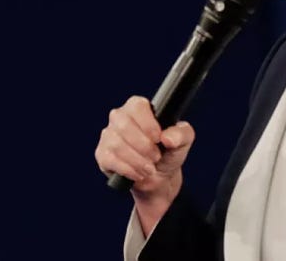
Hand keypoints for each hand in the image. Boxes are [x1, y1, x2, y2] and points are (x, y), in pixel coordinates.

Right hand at [95, 96, 195, 233]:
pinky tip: (138, 174)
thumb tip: (167, 137)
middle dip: (143, 146)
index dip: (147, 123)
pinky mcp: (102, 154)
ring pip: (117, 144)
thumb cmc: (168, 153)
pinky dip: (128, 169)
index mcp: (138, 108)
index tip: (158, 138)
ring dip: (137, 160)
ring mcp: (108, 136)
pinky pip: (110, 159)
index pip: (137, 106)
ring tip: (149, 168)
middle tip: (156, 157)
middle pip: (124, 125)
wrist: (158, 178)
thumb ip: (182, 134)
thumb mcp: (183, 142)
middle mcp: (120, 118)